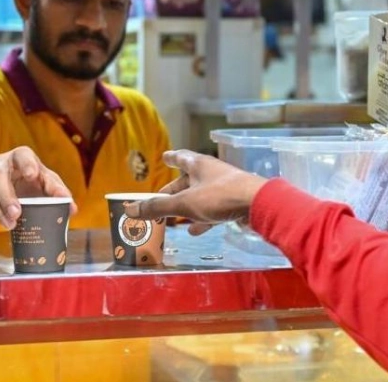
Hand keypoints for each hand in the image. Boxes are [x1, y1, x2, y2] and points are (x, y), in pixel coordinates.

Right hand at [0, 146, 76, 230]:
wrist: (2, 177)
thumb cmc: (30, 178)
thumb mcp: (44, 178)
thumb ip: (57, 190)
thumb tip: (72, 209)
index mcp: (20, 157)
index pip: (22, 155)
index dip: (27, 164)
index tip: (33, 175)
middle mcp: (0, 166)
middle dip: (7, 196)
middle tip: (18, 213)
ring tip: (11, 224)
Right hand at [124, 150, 265, 234]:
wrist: (258, 205)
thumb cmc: (219, 197)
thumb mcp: (184, 203)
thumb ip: (158, 207)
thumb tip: (129, 208)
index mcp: (198, 165)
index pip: (180, 157)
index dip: (170, 158)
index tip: (164, 157)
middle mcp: (211, 172)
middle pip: (188, 180)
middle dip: (174, 190)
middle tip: (160, 198)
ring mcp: (223, 187)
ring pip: (199, 195)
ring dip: (186, 206)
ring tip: (173, 219)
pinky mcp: (233, 202)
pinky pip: (212, 209)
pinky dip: (201, 218)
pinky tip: (194, 231)